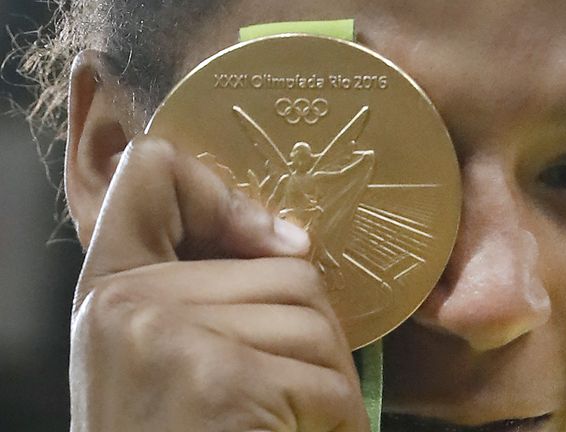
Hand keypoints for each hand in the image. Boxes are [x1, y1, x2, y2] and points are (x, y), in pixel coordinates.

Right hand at [69, 136, 369, 431]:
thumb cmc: (173, 431)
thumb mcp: (164, 351)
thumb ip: (201, 288)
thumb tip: (293, 241)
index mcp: (109, 284)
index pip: (152, 171)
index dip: (225, 192)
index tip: (278, 243)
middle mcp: (126, 300)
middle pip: (284, 268)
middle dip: (311, 332)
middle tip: (295, 388)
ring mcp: (168, 335)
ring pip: (314, 318)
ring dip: (330, 379)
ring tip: (298, 418)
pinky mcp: (220, 379)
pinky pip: (326, 378)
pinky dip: (337, 419)